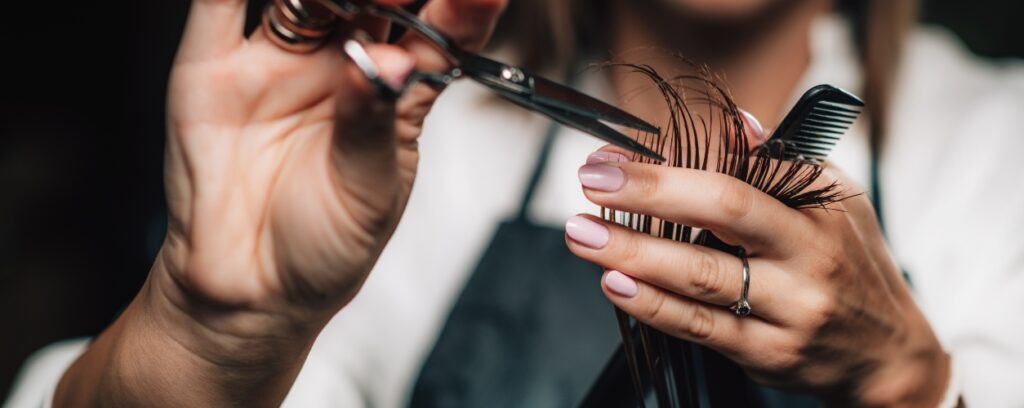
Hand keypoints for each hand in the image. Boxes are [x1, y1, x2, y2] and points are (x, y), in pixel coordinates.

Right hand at [56, 0, 504, 405]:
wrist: (250, 293)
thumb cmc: (326, 247)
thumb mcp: (370, 190)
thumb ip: (376, 122)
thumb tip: (389, 65)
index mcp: (395, 91)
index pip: (436, 32)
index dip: (462, 7)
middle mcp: (340, 63)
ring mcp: (279, 59)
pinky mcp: (213, 65)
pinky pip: (217, 7)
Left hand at [566, 149, 949, 405]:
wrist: (886, 354)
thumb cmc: (850, 263)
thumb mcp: (833, 202)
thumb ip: (778, 164)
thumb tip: (731, 123)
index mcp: (818, 212)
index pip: (740, 177)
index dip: (671, 167)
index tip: (614, 160)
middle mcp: (807, 258)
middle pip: (721, 217)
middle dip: (648, 197)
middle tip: (590, 185)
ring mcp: (788, 311)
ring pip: (701, 278)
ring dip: (634, 254)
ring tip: (583, 236)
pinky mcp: (767, 353)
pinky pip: (701, 328)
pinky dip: (653, 306)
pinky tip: (616, 284)